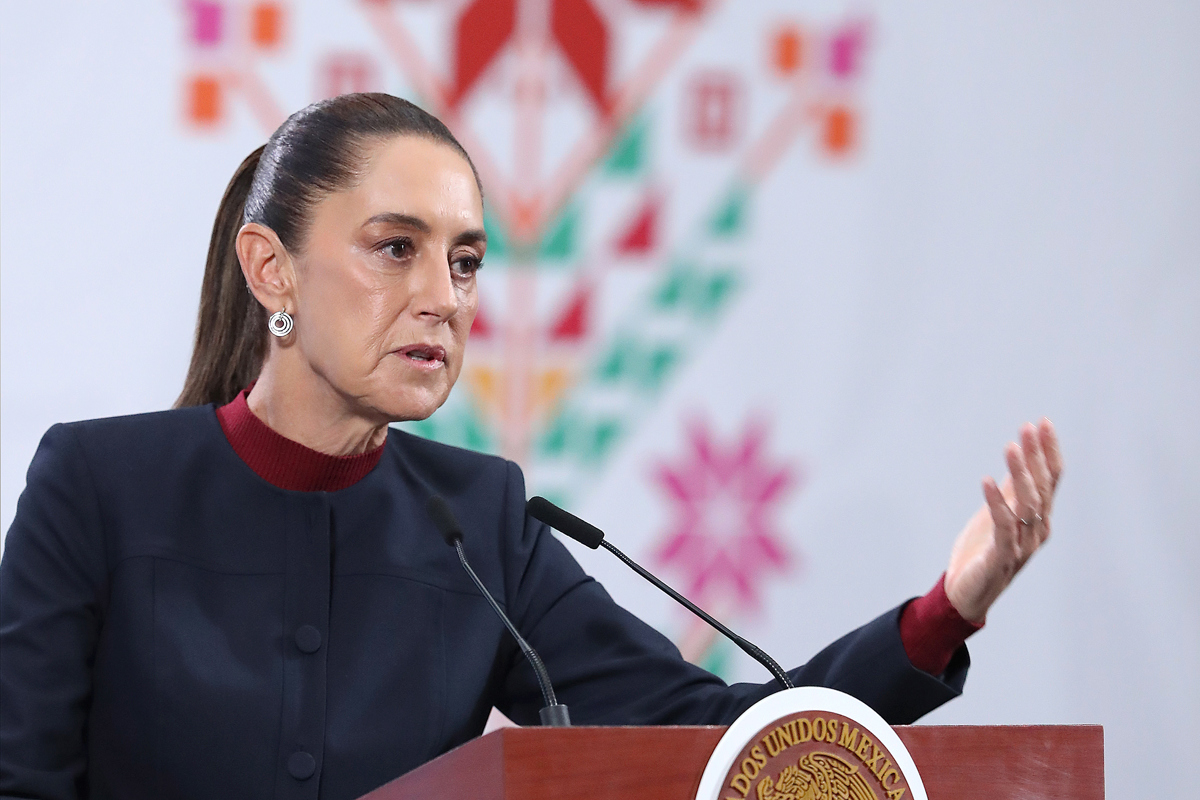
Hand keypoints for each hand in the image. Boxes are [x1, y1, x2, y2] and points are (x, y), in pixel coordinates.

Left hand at [944, 419, 1062, 622]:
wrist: (965, 594)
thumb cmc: (983, 553)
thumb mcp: (996, 514)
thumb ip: (1010, 492)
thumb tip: (1019, 460)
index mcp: (1039, 518)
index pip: (1050, 479)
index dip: (1048, 451)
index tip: (1043, 423)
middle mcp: (1037, 530)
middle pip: (1042, 487)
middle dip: (1036, 456)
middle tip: (1027, 428)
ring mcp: (1023, 545)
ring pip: (1027, 504)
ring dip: (1019, 474)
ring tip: (1010, 447)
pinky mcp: (1002, 557)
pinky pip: (1003, 526)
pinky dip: (996, 502)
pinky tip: (987, 480)